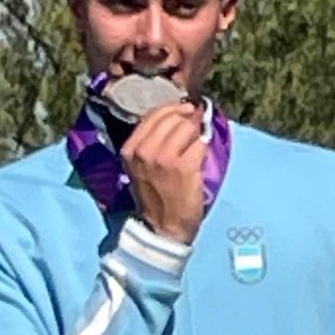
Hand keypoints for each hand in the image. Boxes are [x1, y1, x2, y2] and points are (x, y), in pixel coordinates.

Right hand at [121, 101, 207, 243]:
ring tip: (197, 141)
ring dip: (196, 132)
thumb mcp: (142, 166)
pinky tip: (201, 153)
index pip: (153, 114)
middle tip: (196, 121)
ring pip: (187, 126)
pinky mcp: (183, 167)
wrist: (164, 226)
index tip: (187, 108)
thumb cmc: (157, 195)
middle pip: (172, 117)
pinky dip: (204, 146)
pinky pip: (199, 143)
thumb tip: (178, 115)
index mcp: (130, 148)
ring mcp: (163, 158)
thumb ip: (152, 141)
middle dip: (188, 116)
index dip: (174, 108)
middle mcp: (143, 151)